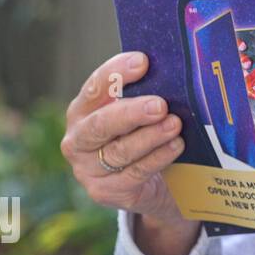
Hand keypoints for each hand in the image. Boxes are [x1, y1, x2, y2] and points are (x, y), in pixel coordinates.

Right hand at [60, 52, 199, 254]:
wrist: (148, 186)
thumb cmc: (142, 137)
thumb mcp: (139, 115)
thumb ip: (146, 94)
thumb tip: (173, 70)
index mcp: (83, 111)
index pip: (95, 88)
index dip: (116, 73)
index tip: (142, 62)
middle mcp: (78, 139)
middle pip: (101, 124)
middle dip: (132, 113)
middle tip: (160, 105)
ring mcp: (88, 169)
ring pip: (119, 151)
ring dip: (150, 137)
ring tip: (175, 125)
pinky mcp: (104, 192)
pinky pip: (134, 173)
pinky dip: (158, 158)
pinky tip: (176, 146)